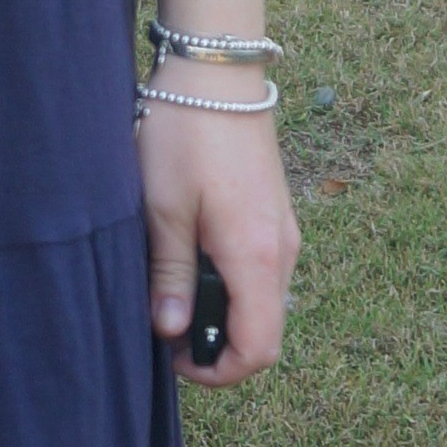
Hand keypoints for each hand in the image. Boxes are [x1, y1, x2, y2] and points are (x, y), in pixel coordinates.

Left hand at [140, 93, 296, 384]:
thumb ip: (170, 275)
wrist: (217, 74)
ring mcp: (283, 231)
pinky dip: (229, 283)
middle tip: (163, 325)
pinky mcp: (274, 213)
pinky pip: (259, 269)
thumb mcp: (163, 210)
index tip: (173, 359)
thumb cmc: (185, 136)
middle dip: (216, 343)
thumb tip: (171, 332)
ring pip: (261, 300)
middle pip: (263, 329)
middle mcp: (282, 250)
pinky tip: (189, 258)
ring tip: (170, 290)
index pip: (258, 349)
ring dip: (221, 311)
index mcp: (256, 257)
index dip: (218, 371)